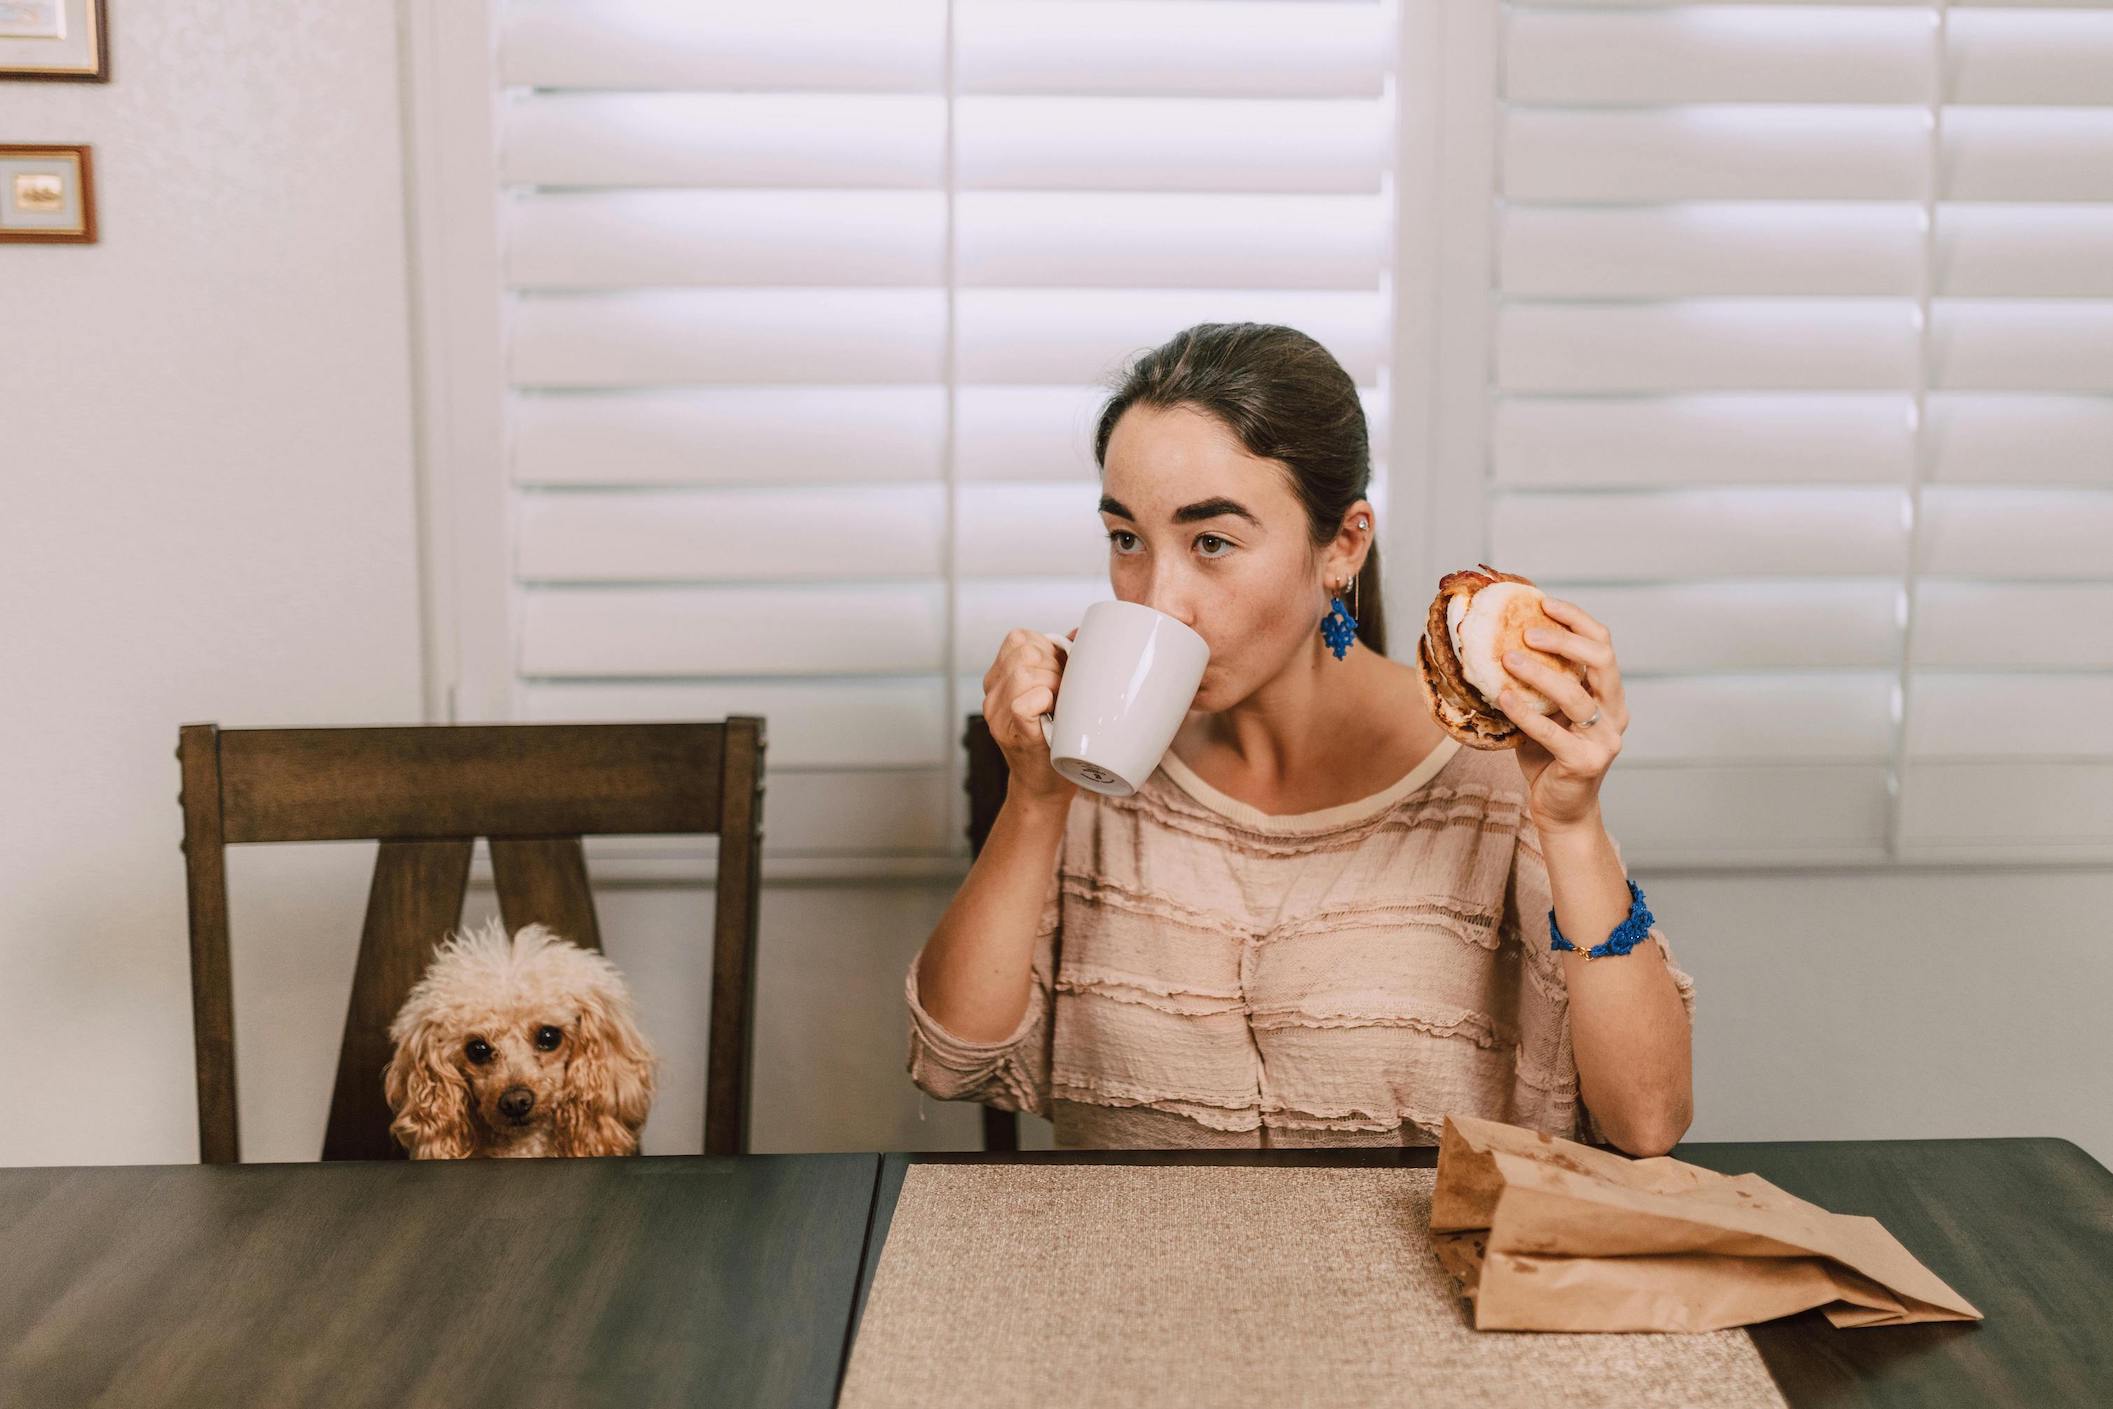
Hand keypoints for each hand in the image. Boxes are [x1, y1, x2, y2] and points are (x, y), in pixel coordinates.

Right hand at [983, 627, 1079, 807]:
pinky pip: (1022, 703)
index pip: (1019, 638)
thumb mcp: (1056, 692)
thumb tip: (1084, 632)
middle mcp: (991, 692)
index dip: (1047, 648)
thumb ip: (1063, 661)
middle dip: (1053, 666)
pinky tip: (1052, 714)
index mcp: (1000, 676)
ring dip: (1052, 685)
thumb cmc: (1056, 737)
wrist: (1045, 785)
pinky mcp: (1009, 733)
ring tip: (1059, 705)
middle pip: (1024, 653)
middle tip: (1063, 692)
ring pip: (1023, 674)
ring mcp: (996, 714)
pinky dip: (1043, 703)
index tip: (1059, 671)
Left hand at [1495, 597, 1628, 832]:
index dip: (1577, 619)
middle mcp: (1616, 712)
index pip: (1603, 643)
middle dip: (1565, 640)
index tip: (1544, 604)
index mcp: (1610, 694)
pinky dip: (1525, 712)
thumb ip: (1541, 683)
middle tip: (1526, 632)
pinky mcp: (1586, 762)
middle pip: (1602, 660)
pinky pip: (1552, 732)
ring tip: (1508, 659)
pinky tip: (1502, 696)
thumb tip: (1501, 639)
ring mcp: (1605, 739)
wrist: (1561, 808)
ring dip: (1540, 673)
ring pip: (1576, 695)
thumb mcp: (1548, 711)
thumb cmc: (1549, 755)